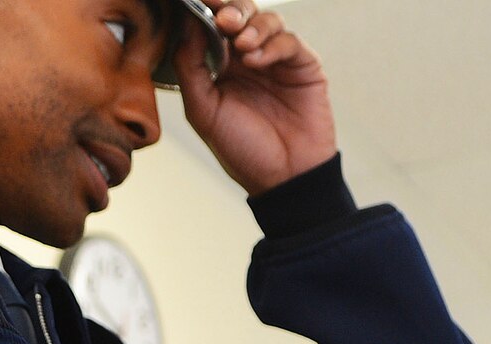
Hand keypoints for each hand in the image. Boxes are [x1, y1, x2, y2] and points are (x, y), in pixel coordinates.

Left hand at [175, 0, 336, 196]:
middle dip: (229, 9)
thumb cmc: (243, 151)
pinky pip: (289, 40)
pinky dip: (272, 44)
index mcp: (220, 66)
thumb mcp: (203, 111)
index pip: (210, 24)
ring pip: (266, 19)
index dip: (204, 9)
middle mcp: (248, 58)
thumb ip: (190, 67)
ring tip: (241, 44)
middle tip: (222, 19)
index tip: (196, 1)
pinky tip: (256, 60)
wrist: (284, 179)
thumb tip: (186, 25)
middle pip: (239, 13)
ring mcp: (277, 60)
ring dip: (251, 25)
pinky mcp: (303, 66)